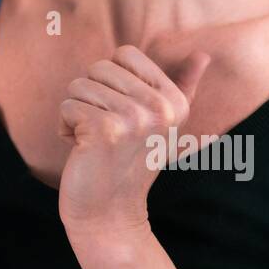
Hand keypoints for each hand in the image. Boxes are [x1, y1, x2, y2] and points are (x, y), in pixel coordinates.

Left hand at [57, 45, 210, 238]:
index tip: (122, 114)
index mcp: (175, 101)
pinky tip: (83, 151)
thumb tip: (203, 54)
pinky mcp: (105, 130)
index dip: (111, 81)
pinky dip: (65, 128)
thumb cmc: (129, 162)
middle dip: (90, 97)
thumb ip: (183, 87)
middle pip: (98, 67)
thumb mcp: (163, 124)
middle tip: (106, 132)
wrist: (109, 214)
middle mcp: (161, 108)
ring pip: (78, 86)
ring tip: (94, 142)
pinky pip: (67, 106)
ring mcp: (134, 118)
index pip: (125, 53)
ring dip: (76, 114)